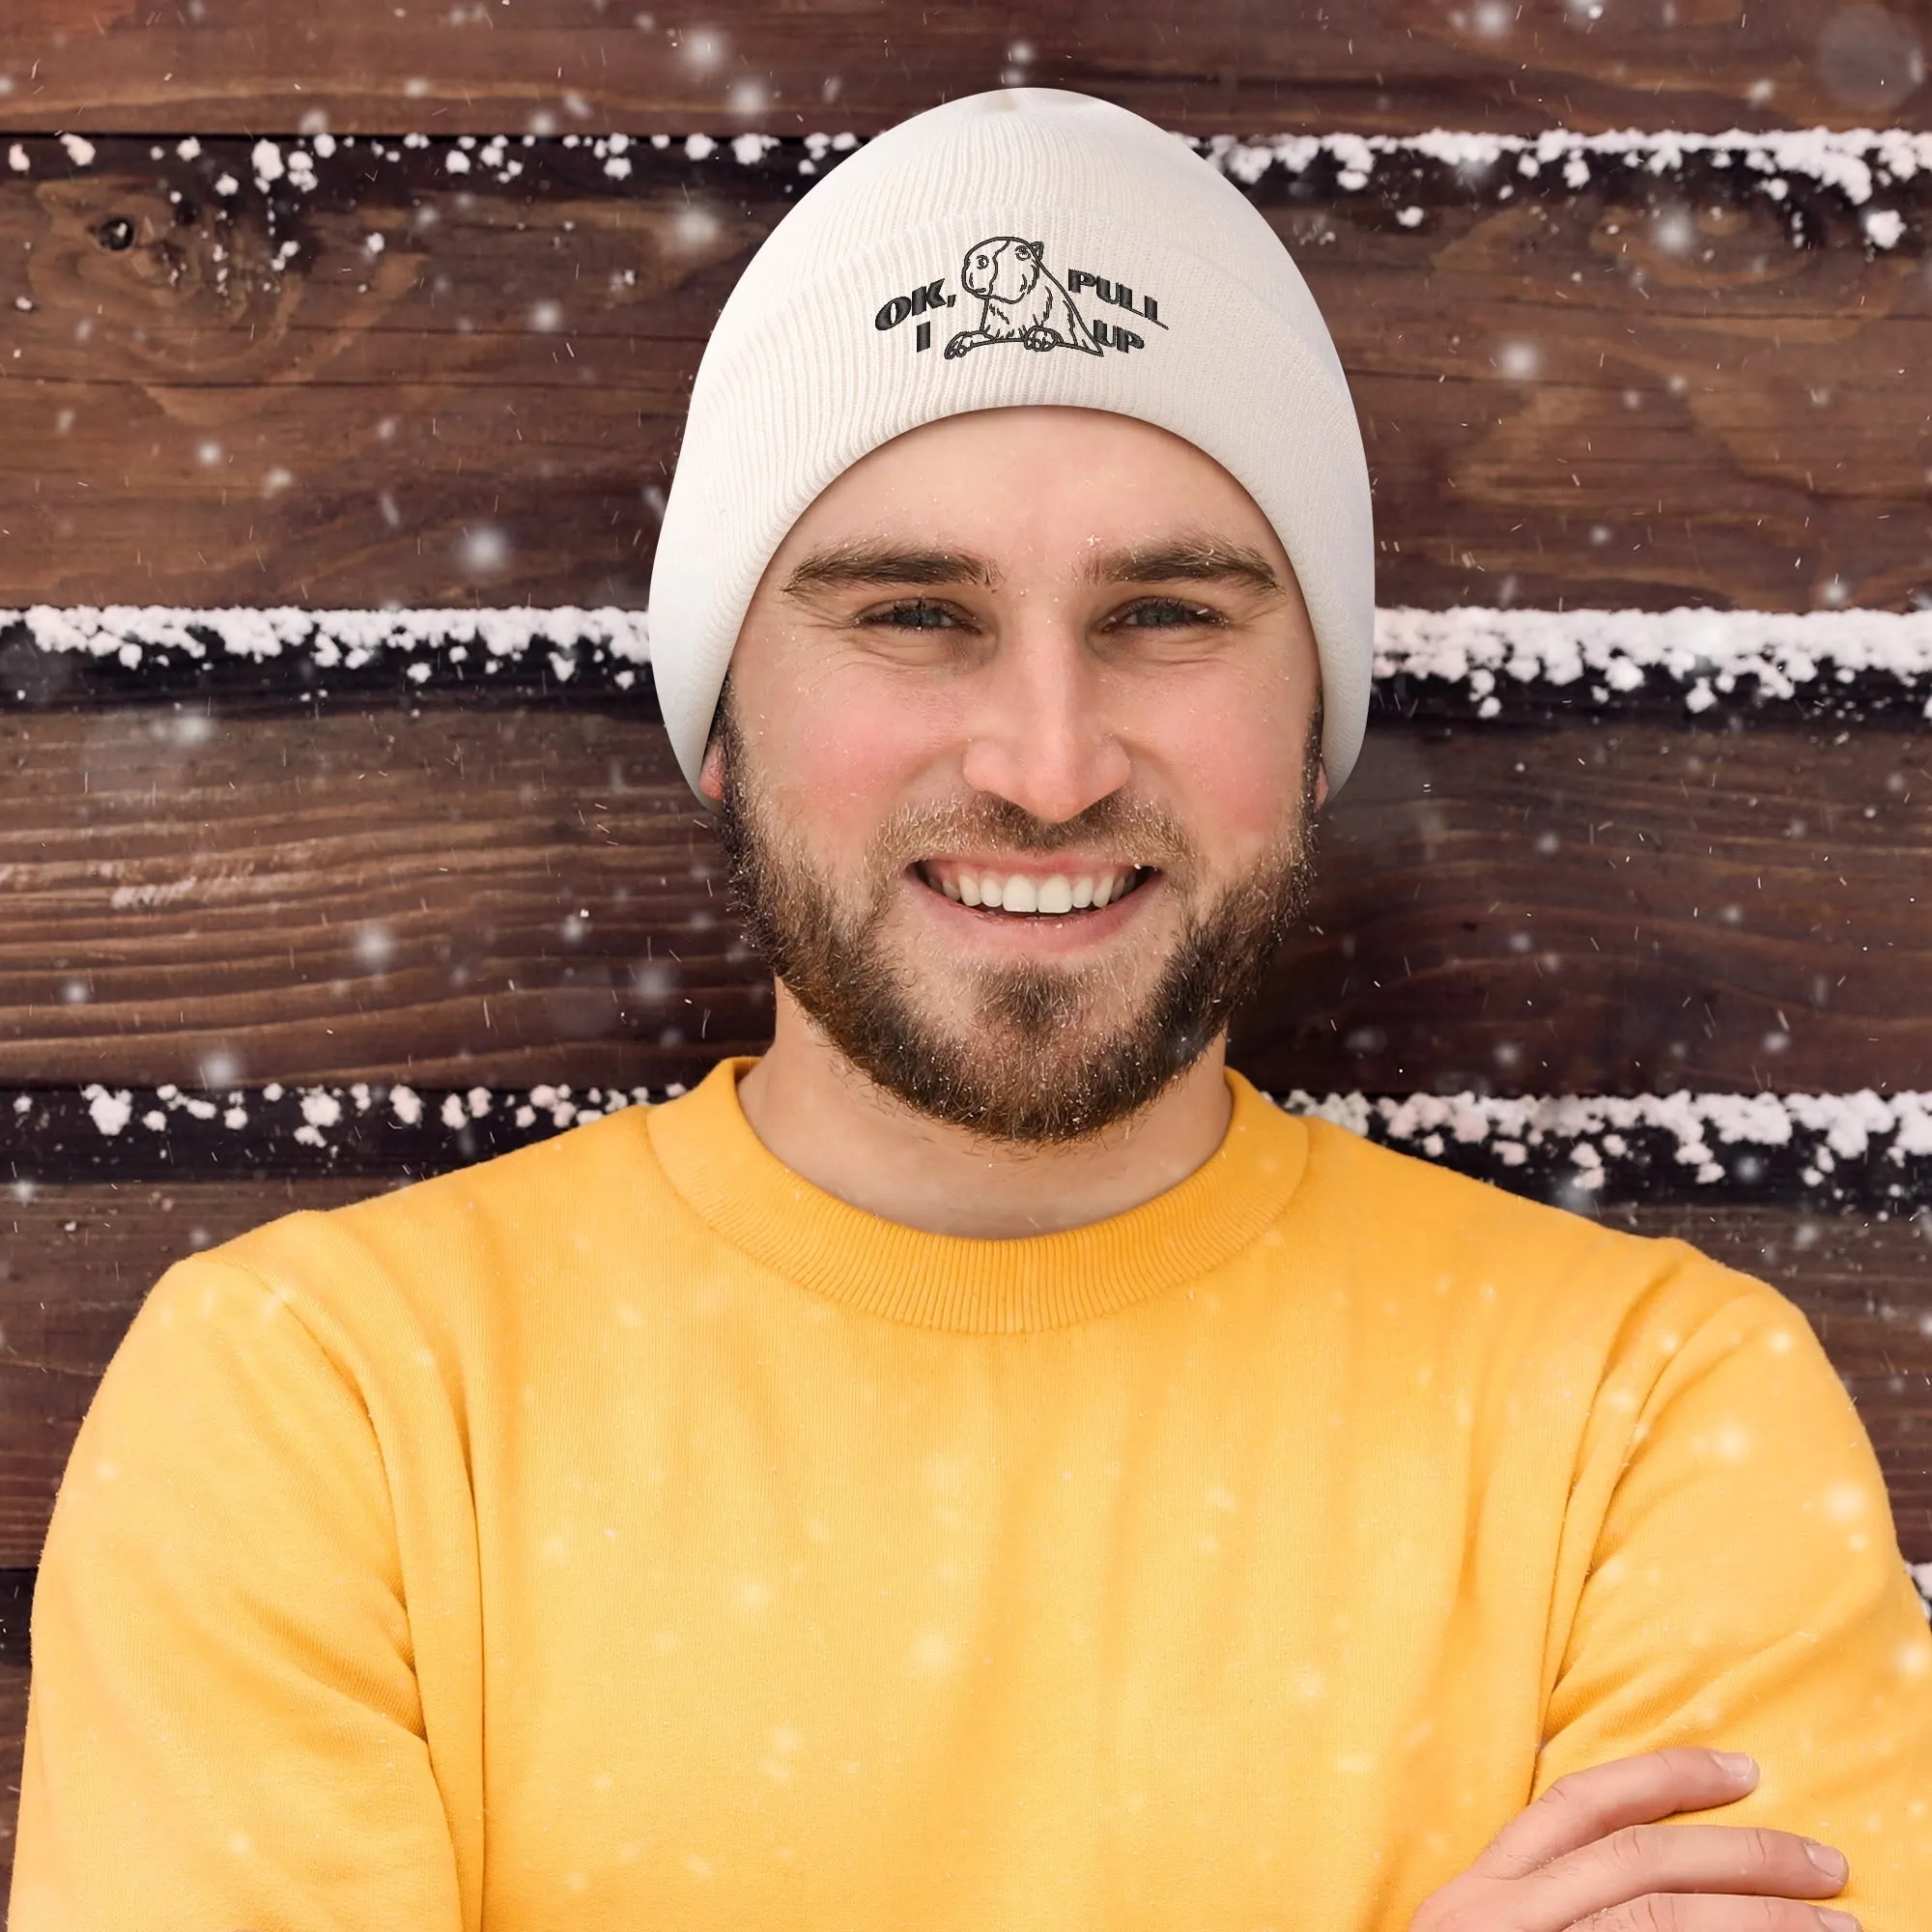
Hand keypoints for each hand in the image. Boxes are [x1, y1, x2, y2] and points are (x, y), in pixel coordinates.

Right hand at [1410, 1747, 1855, 1930]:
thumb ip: (1553, 1907)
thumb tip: (1674, 1881)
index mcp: (1480, 1895)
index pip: (1578, 1805)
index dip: (1664, 1778)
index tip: (1742, 1772)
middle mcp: (1499, 1918)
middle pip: (1638, 1860)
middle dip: (1744, 1855)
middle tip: (1825, 1863)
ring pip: (1663, 1916)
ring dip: (1762, 1919)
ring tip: (1837, 1928)